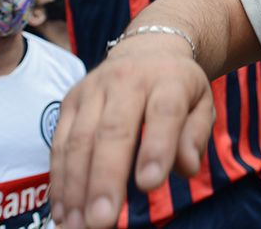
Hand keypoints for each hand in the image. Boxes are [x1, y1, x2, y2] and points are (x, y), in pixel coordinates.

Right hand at [50, 35, 213, 228]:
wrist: (147, 49)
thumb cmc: (178, 88)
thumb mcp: (201, 103)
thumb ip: (196, 135)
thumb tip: (187, 168)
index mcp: (167, 80)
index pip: (163, 113)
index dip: (156, 148)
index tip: (150, 185)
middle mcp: (126, 81)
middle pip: (113, 131)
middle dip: (105, 179)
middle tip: (101, 221)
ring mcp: (92, 90)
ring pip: (79, 141)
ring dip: (75, 188)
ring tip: (77, 226)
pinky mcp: (69, 102)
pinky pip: (59, 144)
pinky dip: (59, 181)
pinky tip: (63, 211)